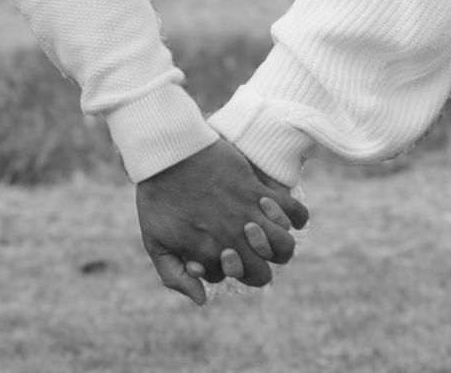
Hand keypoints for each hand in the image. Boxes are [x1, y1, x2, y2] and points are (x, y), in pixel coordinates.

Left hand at [136, 139, 309, 305]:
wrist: (167, 151)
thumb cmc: (157, 196)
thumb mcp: (154, 241)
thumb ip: (174, 275)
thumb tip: (203, 299)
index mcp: (209, 254)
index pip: (231, 278)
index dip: (223, 267)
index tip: (212, 250)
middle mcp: (234, 238)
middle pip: (263, 274)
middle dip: (254, 266)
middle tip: (240, 244)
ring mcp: (249, 213)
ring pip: (285, 246)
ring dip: (277, 243)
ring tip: (261, 227)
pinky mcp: (258, 189)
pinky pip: (294, 209)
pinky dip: (296, 216)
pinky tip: (281, 212)